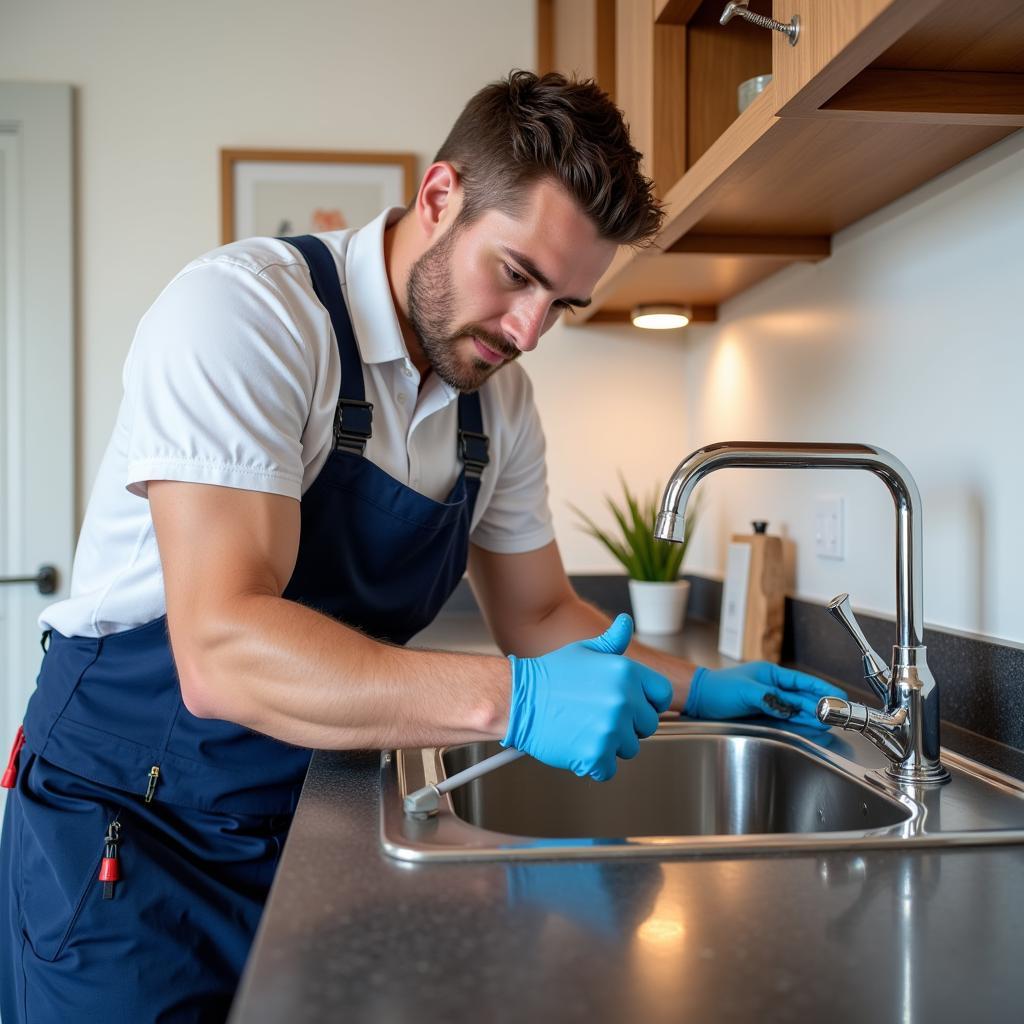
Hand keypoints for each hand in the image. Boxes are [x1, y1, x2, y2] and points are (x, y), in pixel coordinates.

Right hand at [503, 613, 672, 781]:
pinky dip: (593, 764)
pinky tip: (576, 744)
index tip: (631, 706)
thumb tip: (626, 623)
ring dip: (609, 744)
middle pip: (646, 725)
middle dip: (627, 725)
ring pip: (628, 748)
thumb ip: (612, 642)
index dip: (647, 702)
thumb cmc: (550, 676)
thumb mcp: (584, 651)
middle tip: (597, 717)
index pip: (661, 695)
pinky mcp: (596, 753)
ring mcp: (611, 729)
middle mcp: (623, 700)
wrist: (518, 699)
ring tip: (583, 728)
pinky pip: (607, 769)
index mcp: (626, 672)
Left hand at [683, 662, 846, 730]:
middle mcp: (771, 686)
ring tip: (829, 721)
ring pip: (795, 707)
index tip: (837, 694)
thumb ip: (770, 699)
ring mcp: (767, 699)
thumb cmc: (718, 689)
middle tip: (838, 713)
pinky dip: (798, 719)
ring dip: (811, 714)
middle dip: (820, 704)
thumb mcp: (746, 691)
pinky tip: (809, 723)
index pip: (800, 681)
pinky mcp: (762, 711)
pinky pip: (785, 714)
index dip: (820, 688)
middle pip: (801, 695)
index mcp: (769, 673)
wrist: (700, 700)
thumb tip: (790, 708)